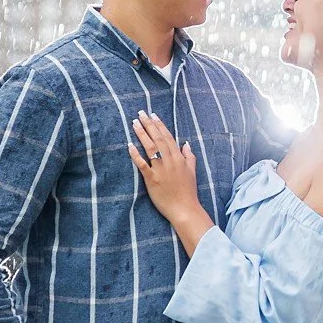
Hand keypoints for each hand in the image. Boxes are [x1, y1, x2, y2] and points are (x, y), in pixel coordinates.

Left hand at [129, 111, 208, 243]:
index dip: (160, 125)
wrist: (184, 208)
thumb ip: (189, 156)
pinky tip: (130, 145)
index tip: (153, 115)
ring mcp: (160, 169)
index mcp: (178, 157)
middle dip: (148, 125)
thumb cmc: (188, 191)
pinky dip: (136, 154)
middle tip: (140, 113)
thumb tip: (186, 143)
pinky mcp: (151, 179)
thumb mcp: (192, 171)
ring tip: (134, 124)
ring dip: (142, 134)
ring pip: (150, 148)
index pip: (168, 137)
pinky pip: (142, 164)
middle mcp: (169, 160)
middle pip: (157, 139)